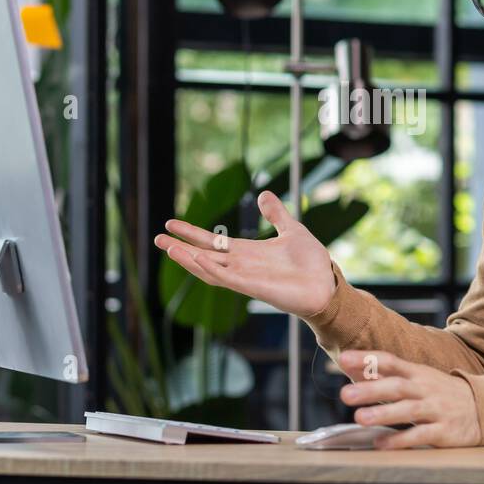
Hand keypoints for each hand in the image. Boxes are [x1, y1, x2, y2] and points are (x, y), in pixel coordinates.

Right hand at [153, 190, 336, 317]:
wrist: (326, 285)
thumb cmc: (311, 263)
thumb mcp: (291, 229)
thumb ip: (276, 214)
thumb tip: (264, 194)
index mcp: (247, 253)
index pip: (212, 242)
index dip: (192, 233)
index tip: (171, 223)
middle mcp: (241, 266)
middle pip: (203, 255)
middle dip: (180, 247)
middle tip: (156, 237)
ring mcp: (246, 278)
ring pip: (209, 268)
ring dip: (189, 259)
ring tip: (169, 248)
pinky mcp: (254, 288)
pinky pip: (227, 279)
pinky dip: (211, 268)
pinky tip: (196, 257)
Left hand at [336, 350, 481, 448]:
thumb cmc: (441, 393)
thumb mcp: (418, 378)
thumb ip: (387, 374)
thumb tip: (352, 367)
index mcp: (418, 373)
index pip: (391, 361)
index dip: (368, 359)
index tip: (344, 359)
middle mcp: (426, 388)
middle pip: (397, 386)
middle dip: (371, 390)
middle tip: (345, 394)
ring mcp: (436, 409)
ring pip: (408, 410)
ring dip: (383, 413)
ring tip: (360, 418)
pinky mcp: (444, 431)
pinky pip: (421, 435)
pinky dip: (400, 440)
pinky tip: (381, 444)